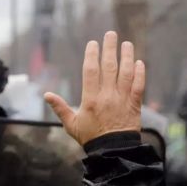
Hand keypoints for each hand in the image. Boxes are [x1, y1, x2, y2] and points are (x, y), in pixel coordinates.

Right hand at [44, 31, 144, 145]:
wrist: (112, 150)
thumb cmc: (90, 137)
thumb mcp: (71, 124)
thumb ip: (60, 108)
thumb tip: (46, 95)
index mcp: (90, 99)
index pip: (91, 71)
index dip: (92, 55)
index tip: (93, 44)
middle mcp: (107, 96)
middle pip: (109, 67)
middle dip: (110, 49)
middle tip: (111, 35)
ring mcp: (122, 99)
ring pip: (126, 73)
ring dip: (127, 57)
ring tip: (127, 44)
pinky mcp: (134, 104)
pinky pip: (139, 85)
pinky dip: (140, 73)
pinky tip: (139, 63)